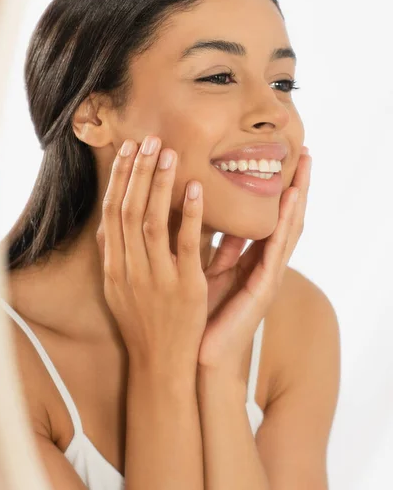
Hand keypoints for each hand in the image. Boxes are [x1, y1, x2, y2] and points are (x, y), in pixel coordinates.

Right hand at [95, 136, 208, 371]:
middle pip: (127, 210)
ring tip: (168, 153)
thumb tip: (107, 226)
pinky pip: (185, 244)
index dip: (119, 179)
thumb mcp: (117, 290)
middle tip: (149, 140)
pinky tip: (195, 188)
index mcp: (114, 266)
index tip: (128, 150)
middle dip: (137, 172)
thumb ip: (114, 257)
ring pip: (151, 221)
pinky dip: (188, 214)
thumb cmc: (141, 324)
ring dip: (159, 184)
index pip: (111, 213)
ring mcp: (156, 278)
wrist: (160, 365)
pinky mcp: (185, 287)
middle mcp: (129, 269)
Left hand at [198, 147, 311, 380]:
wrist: (204, 358)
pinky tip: (291, 197)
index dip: (280, 190)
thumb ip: (221, 247)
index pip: (272, 218)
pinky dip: (285, 221)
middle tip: (305, 152)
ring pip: (290, 228)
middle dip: (297, 185)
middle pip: (286, 218)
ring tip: (306, 166)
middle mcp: (266, 265)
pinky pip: (276, 247)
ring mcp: (269, 275)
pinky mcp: (265, 287)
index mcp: (253, 260)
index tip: (285, 160)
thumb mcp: (212, 272)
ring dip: (299, 196)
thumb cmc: (205, 316)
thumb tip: (219, 220)